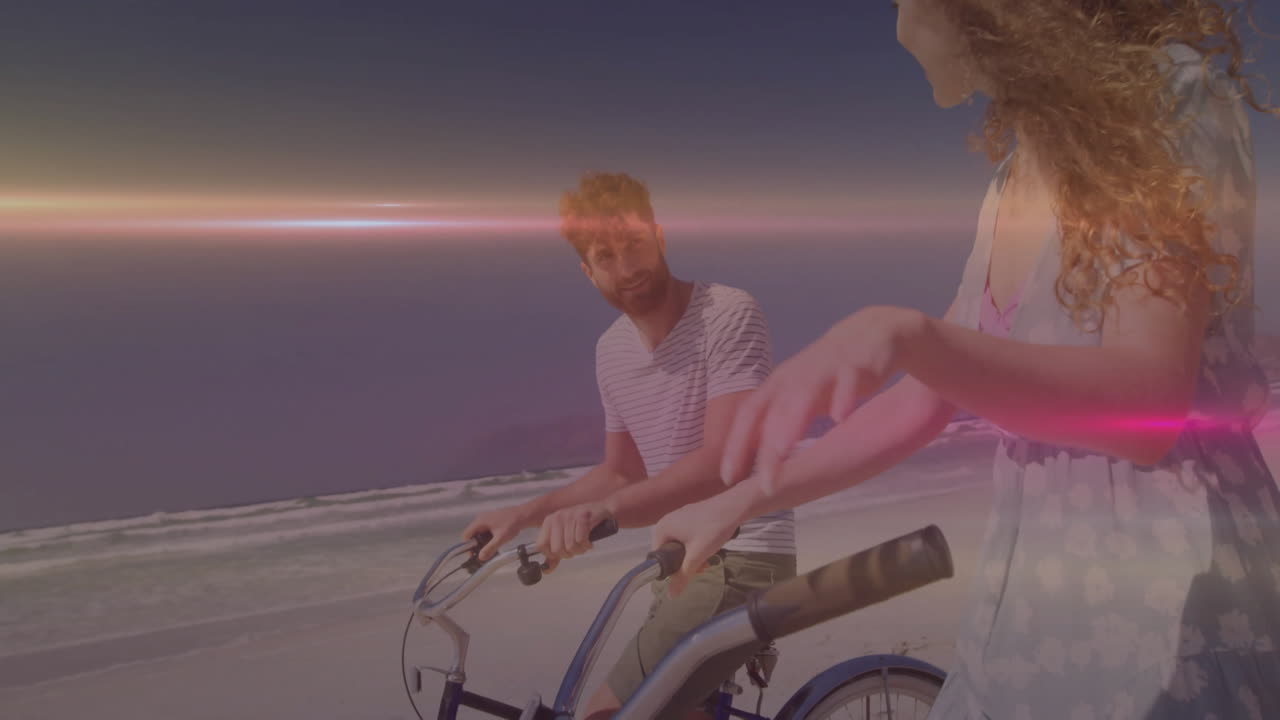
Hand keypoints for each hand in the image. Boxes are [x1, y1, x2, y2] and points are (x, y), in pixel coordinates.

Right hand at [462, 503, 536, 561]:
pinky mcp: (493, 521)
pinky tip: (495, 544)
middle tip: (483, 555)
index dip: (468, 546)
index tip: (473, 555)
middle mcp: (481, 519)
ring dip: (484, 543)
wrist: (524, 514)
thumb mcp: (500, 538)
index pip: (467, 535)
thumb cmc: (512, 524)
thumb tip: (481, 558)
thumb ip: (490, 548)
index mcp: (480, 521)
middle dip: (477, 545)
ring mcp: (488, 519)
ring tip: (490, 551)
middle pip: (473, 535)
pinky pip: (487, 531)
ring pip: (481, 534)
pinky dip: (489, 538)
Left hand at [535, 502, 612, 571]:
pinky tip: (589, 541)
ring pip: (570, 546)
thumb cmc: (581, 526)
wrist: (600, 511)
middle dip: (568, 554)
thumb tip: (546, 570)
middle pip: (556, 549)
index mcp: (549, 522)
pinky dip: (587, 545)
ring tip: (583, 544)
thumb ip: (554, 556)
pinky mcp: (583, 516)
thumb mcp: (564, 538)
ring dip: (580, 550)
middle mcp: (557, 517)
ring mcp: (570, 516)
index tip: (560, 553)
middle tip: (575, 548)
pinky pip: (581, 540)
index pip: (540, 545)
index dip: (551, 554)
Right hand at [651, 492, 747, 596]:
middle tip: (702, 567)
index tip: (689, 573)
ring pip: (680, 546)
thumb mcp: (697, 556)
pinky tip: (709, 547)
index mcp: (661, 529)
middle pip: (669, 552)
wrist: (735, 506)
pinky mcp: (689, 517)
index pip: (658, 558)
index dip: (672, 569)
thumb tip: (670, 596)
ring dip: (693, 557)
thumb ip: (682, 576)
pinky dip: (696, 546)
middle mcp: (665, 522)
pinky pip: (686, 537)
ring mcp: (677, 518)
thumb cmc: (713, 529)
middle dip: (685, 563)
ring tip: (707, 559)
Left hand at [720, 306, 924, 491]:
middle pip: (773, 411)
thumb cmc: (828, 376)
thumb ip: (783, 424)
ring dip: (792, 422)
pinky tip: (840, 418)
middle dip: (765, 449)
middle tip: (764, 485)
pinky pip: (848, 380)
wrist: (870, 332)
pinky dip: (842, 397)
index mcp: (778, 387)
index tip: (728, 478)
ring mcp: (825, 369)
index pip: (749, 415)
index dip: (736, 444)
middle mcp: (795, 377)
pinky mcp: (857, 364)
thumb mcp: (800, 398)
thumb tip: (764, 465)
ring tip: (782, 451)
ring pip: (803, 394)